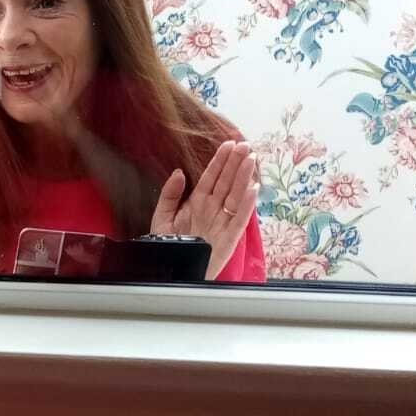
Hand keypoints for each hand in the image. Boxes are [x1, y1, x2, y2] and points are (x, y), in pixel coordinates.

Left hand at [150, 140, 259, 279]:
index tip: (228, 144)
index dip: (220, 161)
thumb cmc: (169, 247)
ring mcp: (222, 222)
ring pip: (236, 196)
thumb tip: (179, 172)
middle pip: (227, 183)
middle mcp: (212, 210)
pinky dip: (247, 205)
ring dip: (244, 178)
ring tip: (251, 160)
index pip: (211, 177)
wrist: (171, 271)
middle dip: (236, 164)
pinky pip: (239, 219)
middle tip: (245, 145)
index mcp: (197, 203)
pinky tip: (253, 190)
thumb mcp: (162, 217)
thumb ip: (169, 195)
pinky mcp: (229, 238)